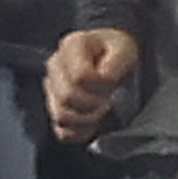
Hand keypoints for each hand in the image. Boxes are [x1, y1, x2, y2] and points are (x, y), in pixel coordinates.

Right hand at [45, 26, 138, 141]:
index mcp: (72, 46)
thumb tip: (105, 80)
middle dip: (94, 103)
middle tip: (110, 101)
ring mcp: (52, 88)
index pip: (80, 77)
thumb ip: (115, 63)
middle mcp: (56, 65)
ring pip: (61, 115)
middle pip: (67, 97)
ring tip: (103, 111)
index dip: (101, 86)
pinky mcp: (56, 108)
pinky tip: (94, 124)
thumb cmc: (119, 51)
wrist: (114, 57)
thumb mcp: (125, 49)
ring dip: (87, 119)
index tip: (114, 85)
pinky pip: (62, 131)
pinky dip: (80, 132)